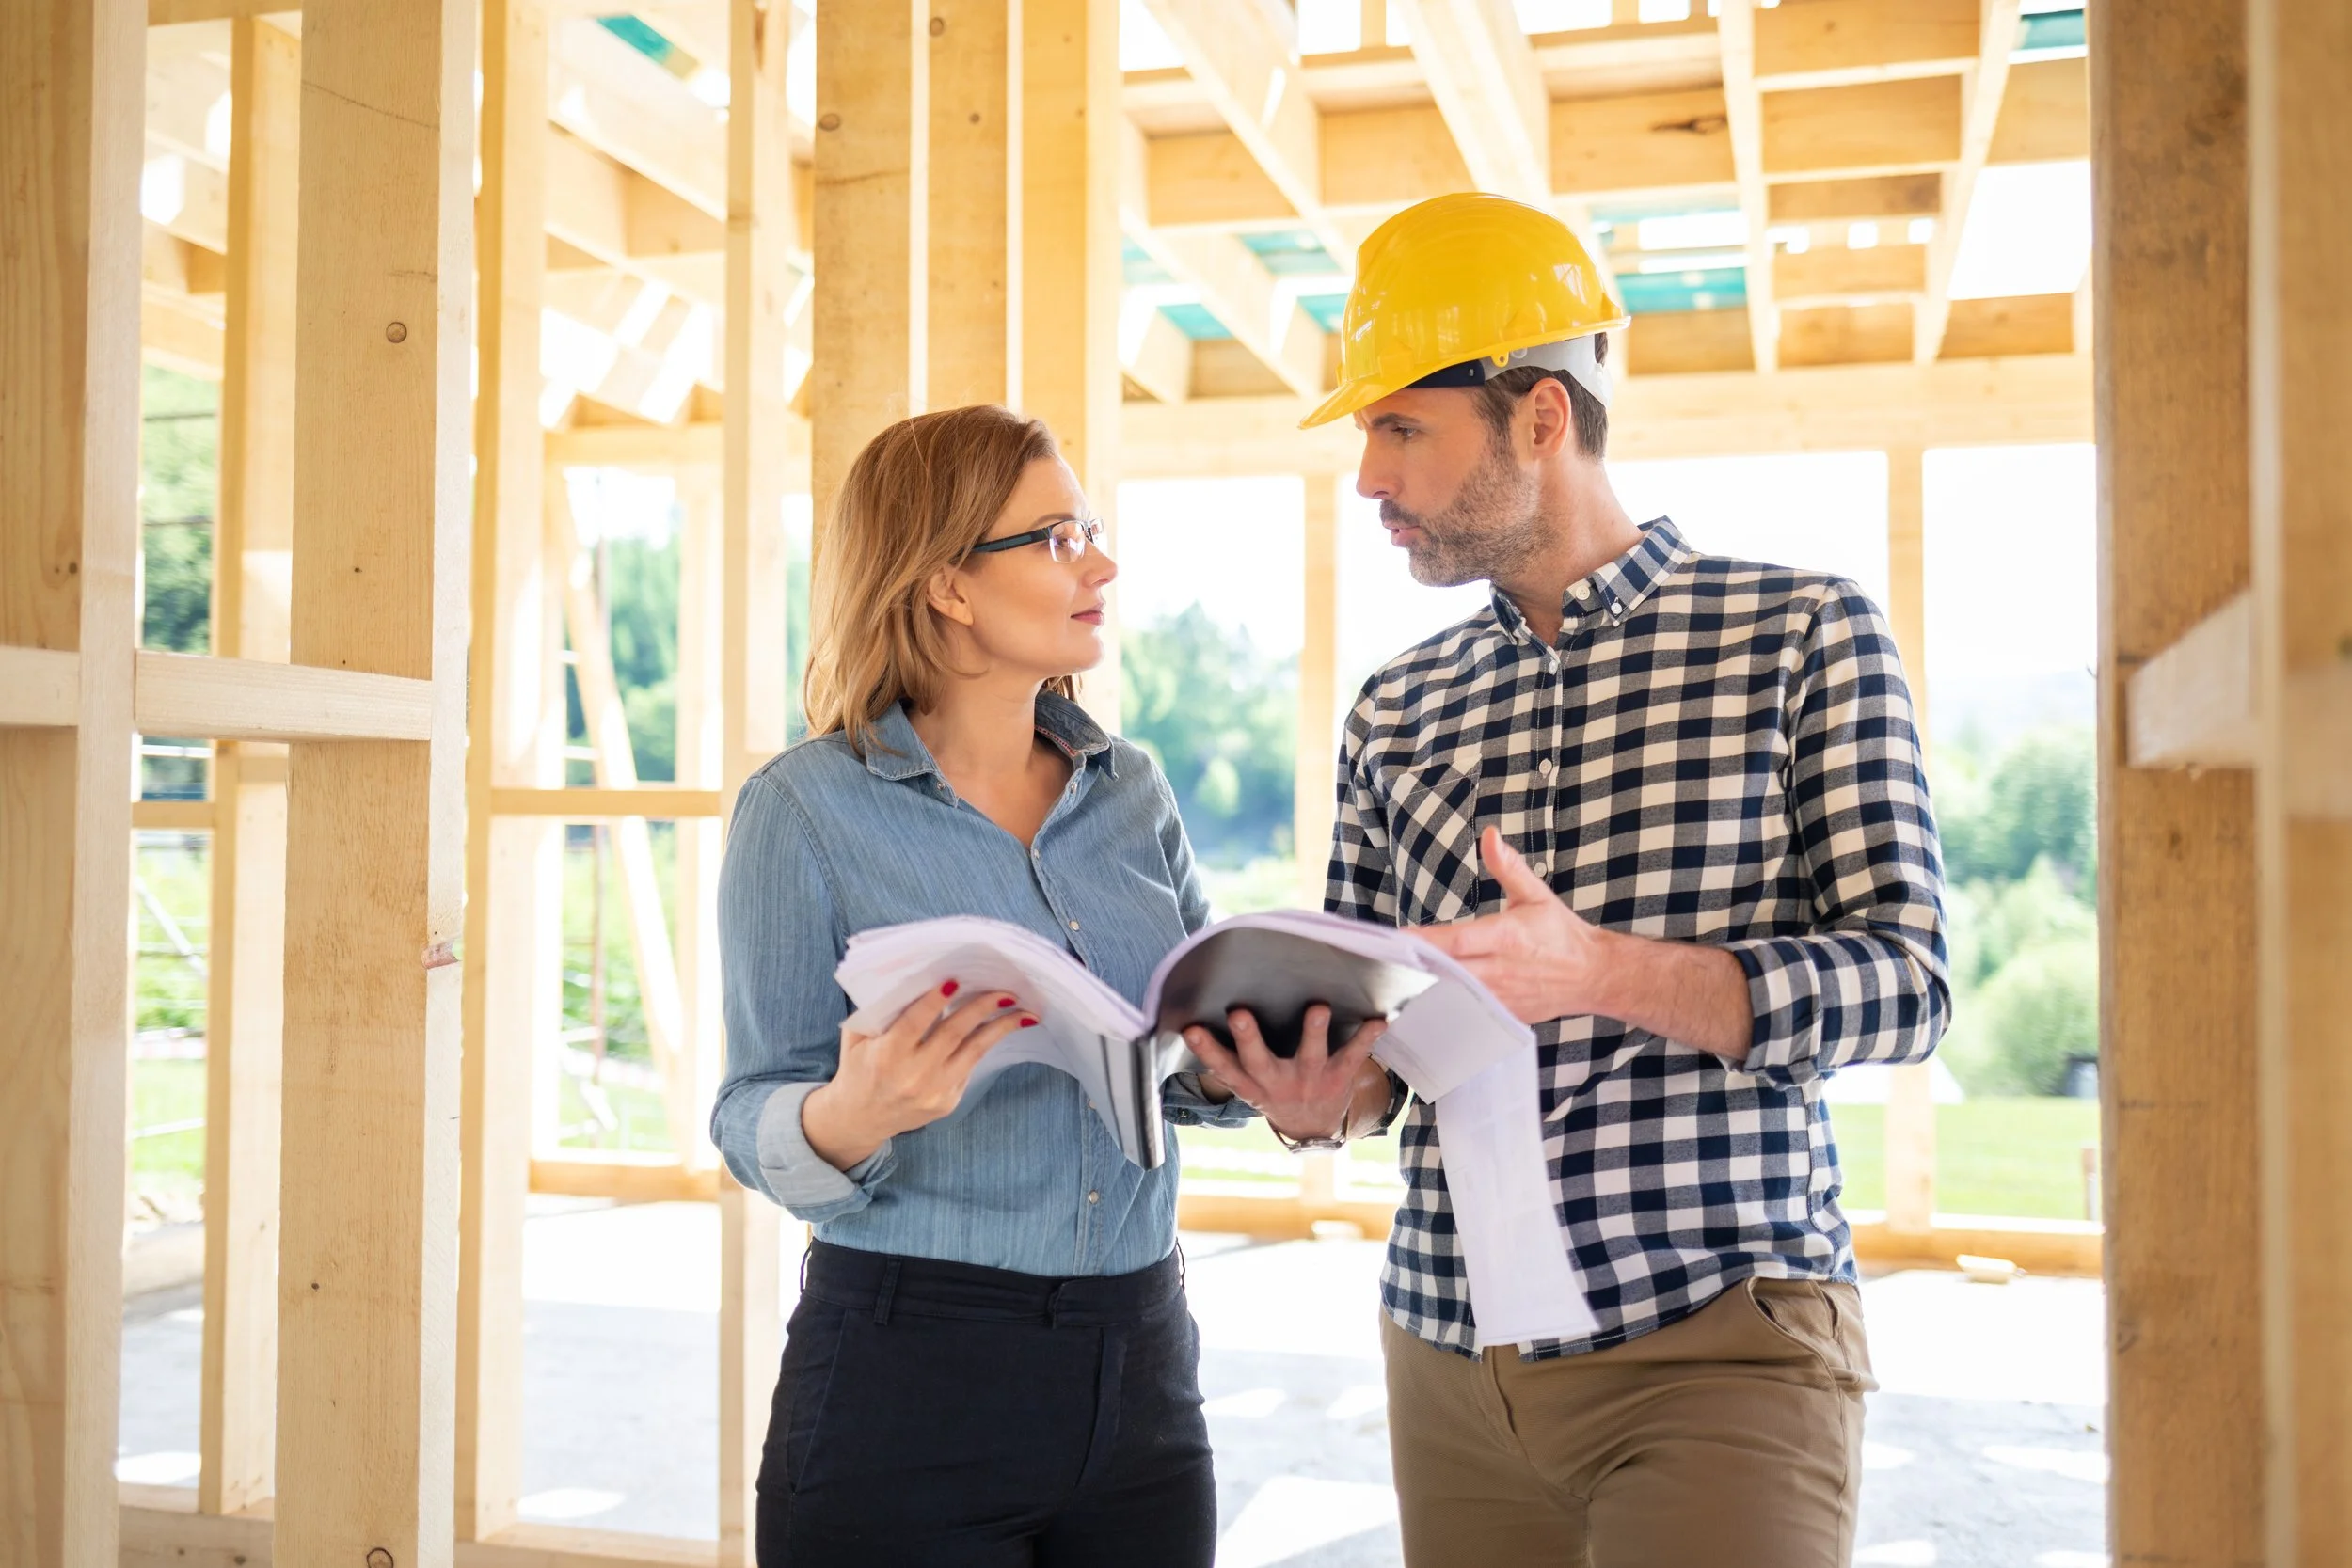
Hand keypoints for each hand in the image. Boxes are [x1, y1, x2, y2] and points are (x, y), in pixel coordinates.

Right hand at [801, 981, 1034, 1170]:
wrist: (861, 1119)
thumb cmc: (859, 1068)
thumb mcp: (856, 1038)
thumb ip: (878, 1011)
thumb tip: (914, 976)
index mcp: (886, 1055)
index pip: (915, 1022)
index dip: (935, 1001)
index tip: (955, 980)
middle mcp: (913, 1075)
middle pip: (954, 1033)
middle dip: (982, 1007)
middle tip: (1005, 990)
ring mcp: (933, 1091)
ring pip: (974, 1051)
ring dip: (1001, 1028)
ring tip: (1023, 1012)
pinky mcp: (947, 1102)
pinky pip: (969, 1067)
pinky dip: (985, 1045)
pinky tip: (1000, 1028)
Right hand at [1183, 1004, 1386, 1142]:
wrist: (1312, 1128)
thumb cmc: (1274, 1090)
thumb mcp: (1249, 1083)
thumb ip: (1230, 1057)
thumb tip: (1194, 1018)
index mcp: (1251, 1085)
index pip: (1223, 1067)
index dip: (1206, 1050)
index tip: (1190, 1029)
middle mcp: (1276, 1084)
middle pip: (1259, 1061)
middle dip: (1248, 1038)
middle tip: (1238, 1014)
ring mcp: (1308, 1081)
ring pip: (1309, 1055)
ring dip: (1312, 1032)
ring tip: (1317, 1008)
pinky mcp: (1338, 1078)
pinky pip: (1353, 1056)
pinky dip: (1366, 1037)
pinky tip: (1378, 1020)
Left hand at [1410, 826, 1616, 1026]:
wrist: (1592, 975)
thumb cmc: (1561, 935)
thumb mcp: (1535, 895)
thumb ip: (1508, 867)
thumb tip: (1489, 835)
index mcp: (1506, 937)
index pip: (1458, 940)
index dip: (1426, 941)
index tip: (1398, 938)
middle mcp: (1500, 970)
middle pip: (1447, 972)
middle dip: (1415, 967)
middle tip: (1382, 960)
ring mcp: (1500, 998)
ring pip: (1452, 997)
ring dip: (1424, 989)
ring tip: (1392, 979)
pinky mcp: (1502, 1015)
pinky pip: (1466, 1014)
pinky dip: (1445, 1008)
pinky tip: (1420, 1001)